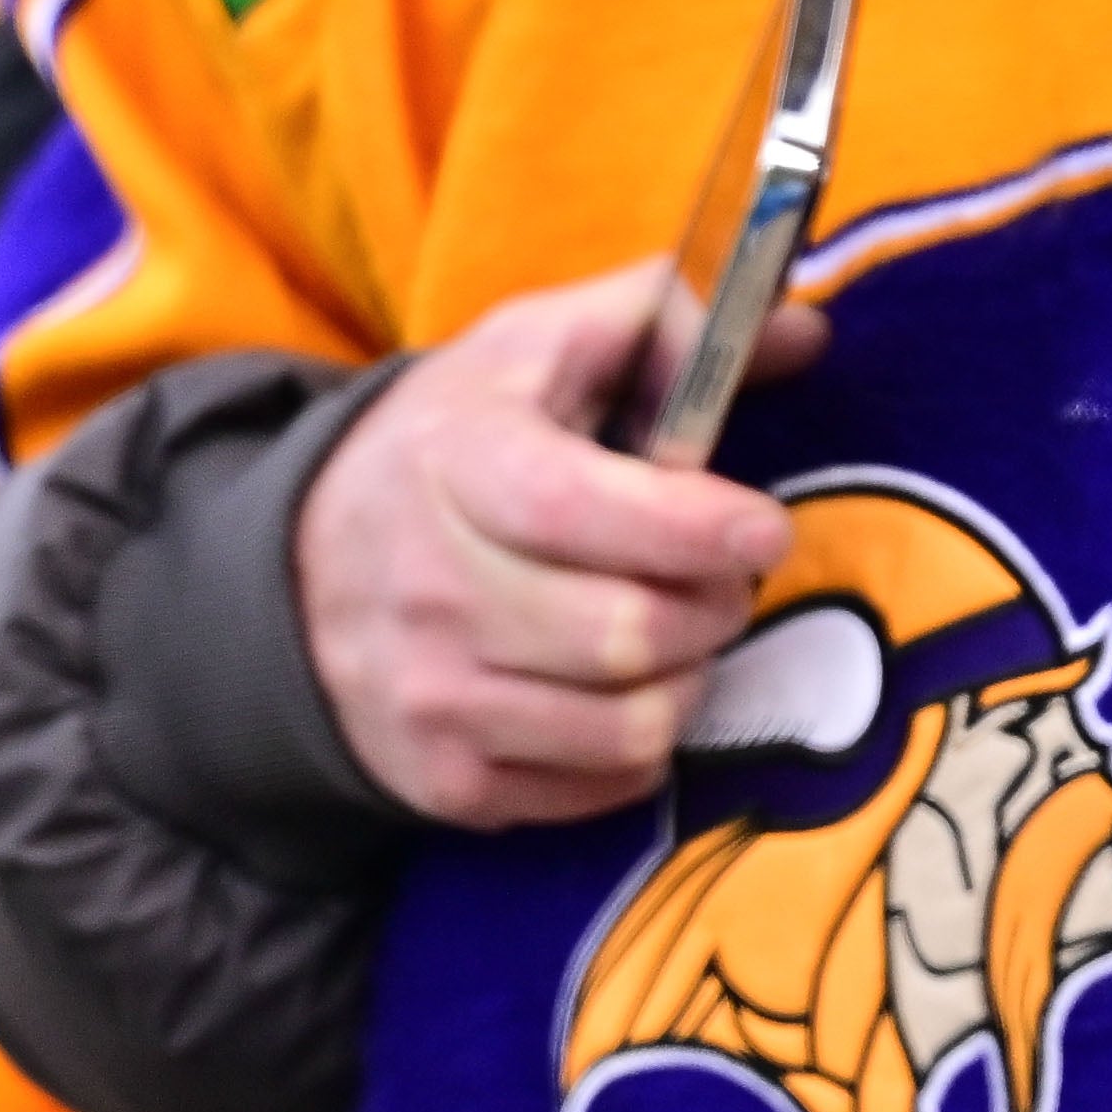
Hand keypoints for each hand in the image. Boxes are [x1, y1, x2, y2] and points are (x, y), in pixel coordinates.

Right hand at [291, 254, 829, 827]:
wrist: (302, 566)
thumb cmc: (457, 440)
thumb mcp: (539, 347)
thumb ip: (668, 319)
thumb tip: (808, 331)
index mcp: (457, 463)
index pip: (579, 510)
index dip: (691, 526)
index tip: (764, 528)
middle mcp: (431, 591)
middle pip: (624, 634)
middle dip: (714, 605)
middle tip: (727, 577)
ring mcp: (432, 701)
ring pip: (626, 726)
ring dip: (691, 678)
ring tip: (686, 631)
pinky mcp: (445, 783)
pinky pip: (599, 791)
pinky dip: (645, 746)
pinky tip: (633, 689)